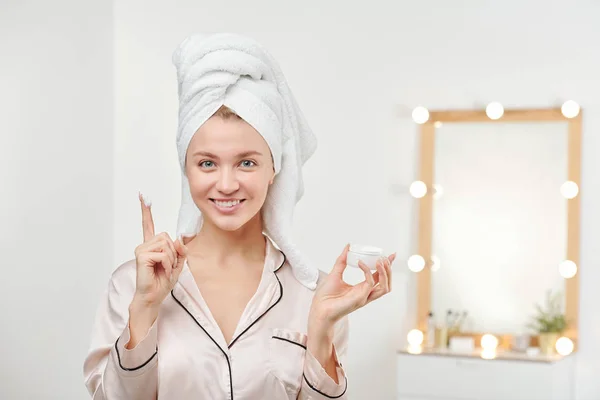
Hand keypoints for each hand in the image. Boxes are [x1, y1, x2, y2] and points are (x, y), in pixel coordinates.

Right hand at [132, 193, 187, 309]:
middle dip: (174, 252)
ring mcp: (141, 249)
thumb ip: (181, 251)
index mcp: (152, 245)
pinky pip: (164, 254)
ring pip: (167, 245)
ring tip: (163, 269)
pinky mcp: (142, 256)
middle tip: (168, 266)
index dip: (146, 210)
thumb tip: (179, 238)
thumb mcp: (178, 264)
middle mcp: (145, 245)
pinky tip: (161, 272)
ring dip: (171, 259)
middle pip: (167, 236)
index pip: (148, 224)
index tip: (142, 196)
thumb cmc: (162, 281)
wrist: (153, 296)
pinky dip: (167, 264)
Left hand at [309, 244, 394, 327]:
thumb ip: (342, 261)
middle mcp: (365, 294)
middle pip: (386, 283)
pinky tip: (360, 263)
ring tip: (379, 260)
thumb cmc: (326, 296)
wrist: (319, 308)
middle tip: (385, 257)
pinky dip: (367, 271)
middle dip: (389, 269)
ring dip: (385, 272)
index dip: (386, 266)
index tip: (391, 255)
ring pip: (384, 286)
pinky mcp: (359, 298)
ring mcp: (364, 297)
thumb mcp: (335, 273)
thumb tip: (347, 247)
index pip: (378, 277)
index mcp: (361, 288)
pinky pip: (369, 284)